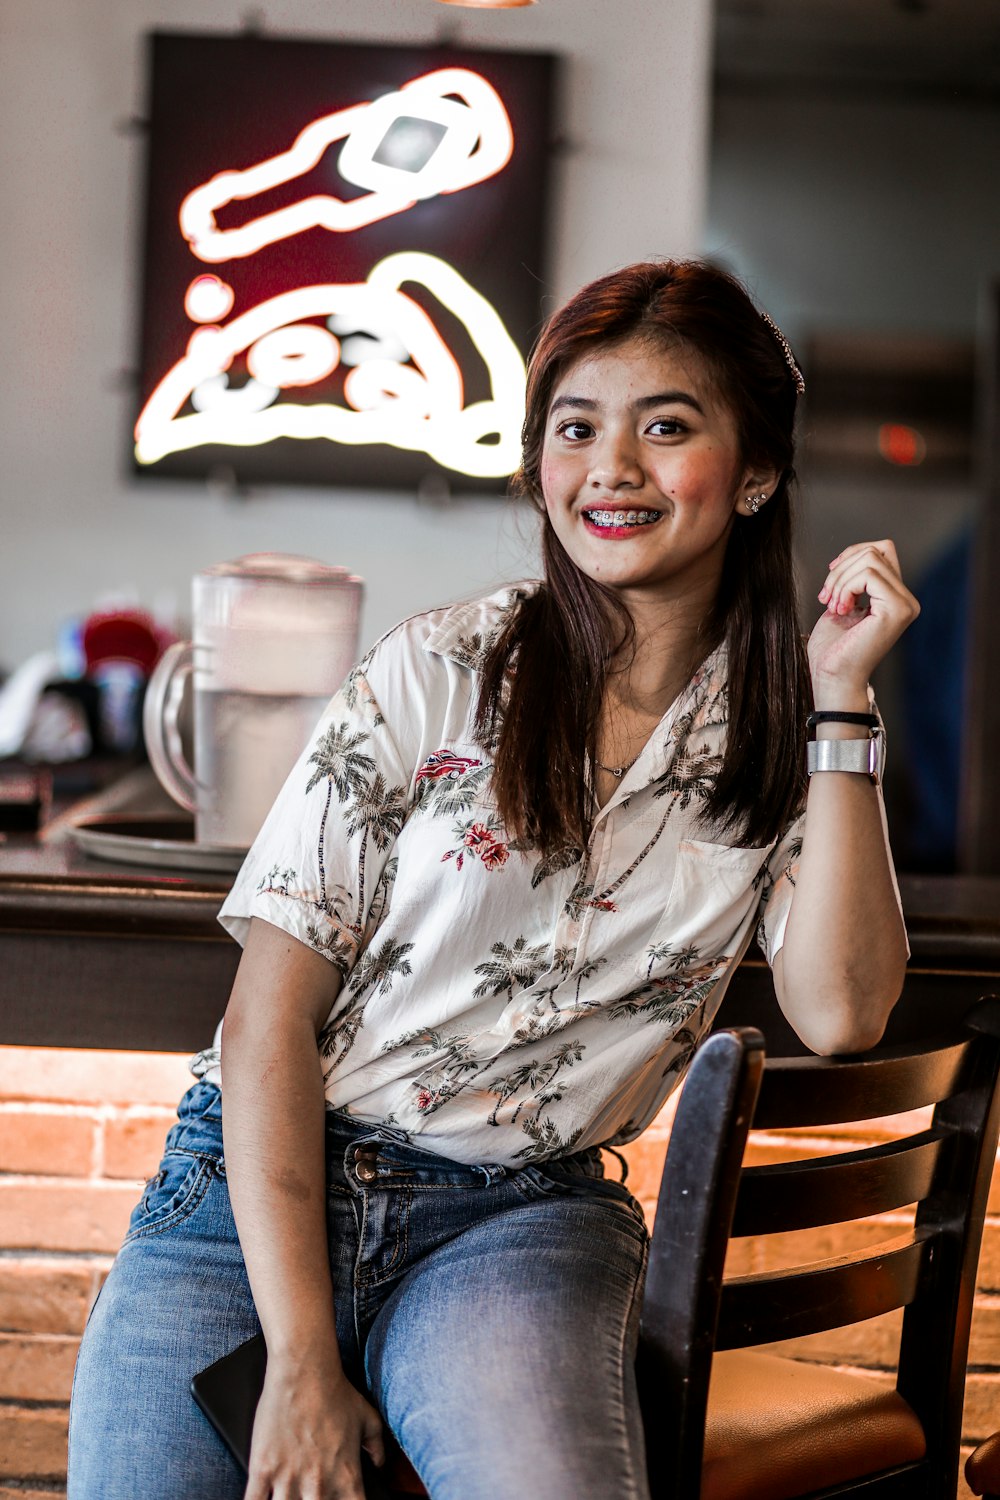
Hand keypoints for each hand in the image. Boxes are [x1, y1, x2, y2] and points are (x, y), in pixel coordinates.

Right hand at [245, 1356, 384, 1499]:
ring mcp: (288, 1480)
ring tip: (289, 1498)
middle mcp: (319, 1486)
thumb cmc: (336, 1391)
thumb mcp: (368, 1419)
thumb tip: (379, 1466)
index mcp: (347, 1478)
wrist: (304, 1370)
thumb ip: (378, 1448)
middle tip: (312, 1496)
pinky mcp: (262, 1470)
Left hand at [808, 539, 919, 707]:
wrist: (832, 678)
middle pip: (875, 550)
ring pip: (870, 558)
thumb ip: (854, 579)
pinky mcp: (896, 610)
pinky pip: (869, 575)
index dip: (851, 555)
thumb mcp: (843, 603)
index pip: (881, 550)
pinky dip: (846, 587)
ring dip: (840, 580)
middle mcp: (906, 600)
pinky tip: (841, 610)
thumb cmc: (833, 650)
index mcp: (895, 598)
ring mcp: (905, 605)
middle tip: (826, 598)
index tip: (831, 577)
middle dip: (841, 569)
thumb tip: (853, 555)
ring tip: (833, 606)